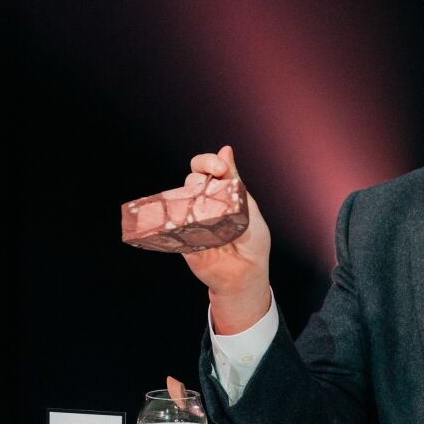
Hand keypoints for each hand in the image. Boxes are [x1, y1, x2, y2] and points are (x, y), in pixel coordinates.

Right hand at [181, 145, 272, 333]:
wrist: (246, 274)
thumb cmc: (252, 242)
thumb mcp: (248, 208)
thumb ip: (234, 181)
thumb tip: (225, 149)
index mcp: (220, 191)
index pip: (205, 167)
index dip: (208, 162)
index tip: (219, 168)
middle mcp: (202, 202)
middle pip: (190, 180)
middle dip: (200, 181)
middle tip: (213, 192)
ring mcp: (190, 219)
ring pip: (180, 198)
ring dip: (192, 201)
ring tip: (209, 215)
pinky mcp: (180, 237)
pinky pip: (171, 223)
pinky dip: (178, 220)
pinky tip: (191, 224)